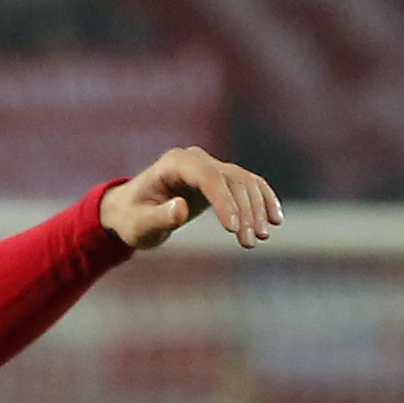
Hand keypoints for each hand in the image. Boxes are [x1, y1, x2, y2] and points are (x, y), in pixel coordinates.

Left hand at [101, 147, 282, 250]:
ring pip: (244, 183)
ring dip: (256, 210)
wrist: (129, 211)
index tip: (233, 229)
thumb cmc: (131, 219)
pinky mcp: (219, 179)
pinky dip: (263, 201)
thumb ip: (159, 217)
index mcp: (175, 163)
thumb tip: (181, 208)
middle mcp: (196, 159)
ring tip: (259, 238)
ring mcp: (210, 166)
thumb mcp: (139, 224)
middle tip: (249, 242)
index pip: (208, 177)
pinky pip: (248, 186)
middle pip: (231, 180)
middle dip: (244, 211)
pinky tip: (274, 221)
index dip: (224, 201)